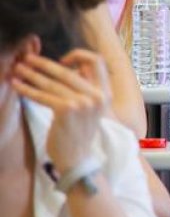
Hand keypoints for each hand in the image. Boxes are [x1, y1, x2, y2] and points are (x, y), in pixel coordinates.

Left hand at [11, 50, 109, 171]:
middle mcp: (97, 95)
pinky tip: (16, 85)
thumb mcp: (92, 109)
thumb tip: (73, 69)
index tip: (63, 62)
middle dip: (43, 63)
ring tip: (18, 69)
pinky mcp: (66, 110)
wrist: (77, 159)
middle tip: (27, 59)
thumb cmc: (80, 134)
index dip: (79, 56)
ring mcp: (82, 102)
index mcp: (105, 93)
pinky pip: (43, 95)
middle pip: (67, 71)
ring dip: (31, 74)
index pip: (97, 61)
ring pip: (52, 82)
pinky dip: (27, 89)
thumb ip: (87, 89)